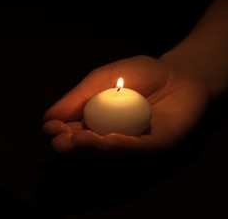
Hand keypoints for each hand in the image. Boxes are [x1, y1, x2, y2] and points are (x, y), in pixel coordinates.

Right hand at [42, 55, 209, 158]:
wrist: (180, 72)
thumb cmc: (140, 75)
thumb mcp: (102, 78)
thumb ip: (78, 96)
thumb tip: (47, 117)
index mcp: (94, 124)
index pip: (70, 135)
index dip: (58, 134)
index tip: (50, 128)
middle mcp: (111, 139)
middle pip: (86, 152)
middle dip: (72, 148)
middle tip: (62, 141)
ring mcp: (135, 146)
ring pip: (109, 156)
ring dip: (93, 149)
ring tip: (80, 138)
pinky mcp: (159, 146)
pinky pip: (139, 150)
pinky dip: (122, 146)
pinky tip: (108, 139)